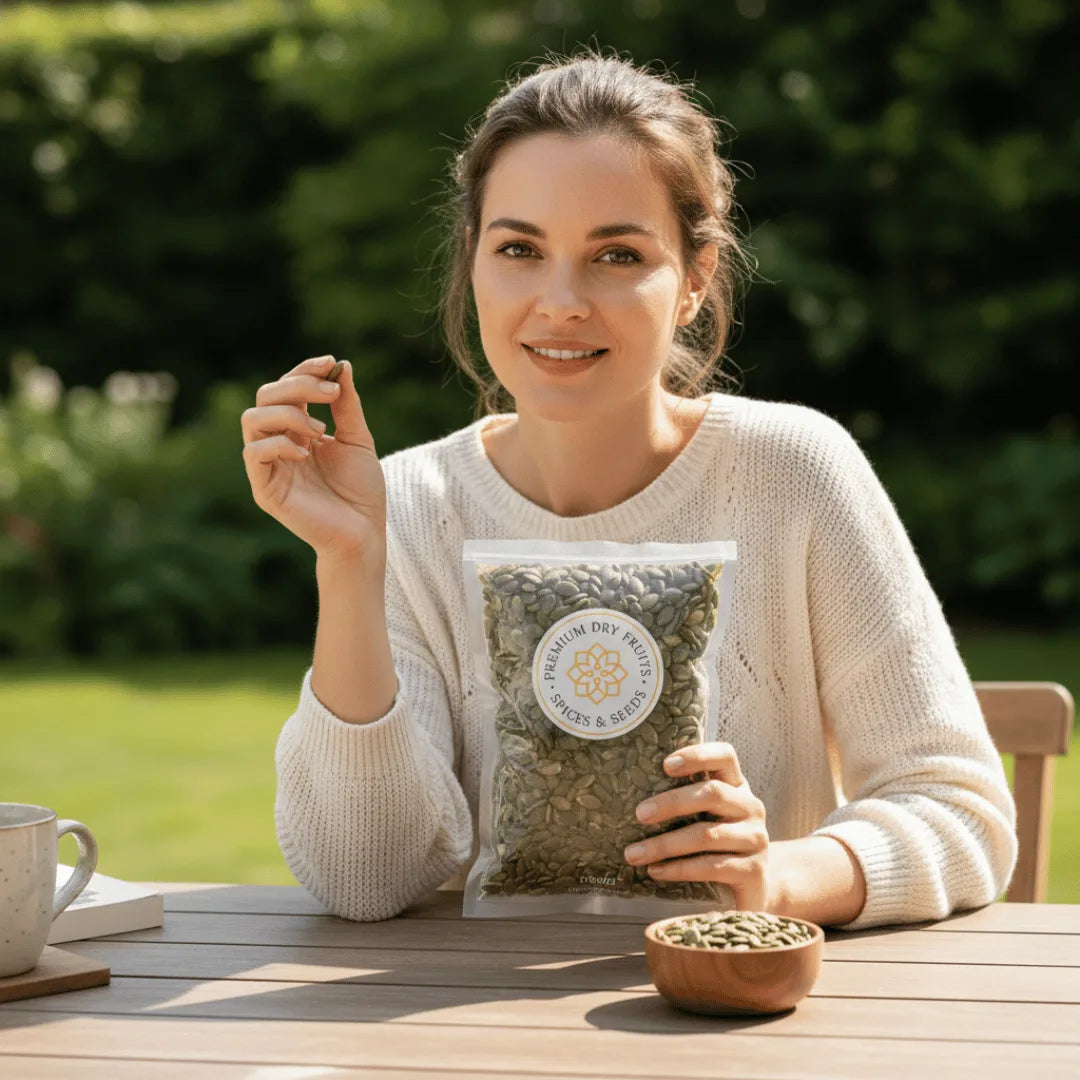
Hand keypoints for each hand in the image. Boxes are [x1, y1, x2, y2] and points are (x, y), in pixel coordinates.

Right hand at [241, 355, 387, 570]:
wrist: (364, 533)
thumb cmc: (361, 491)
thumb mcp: (358, 439)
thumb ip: (347, 405)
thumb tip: (341, 364)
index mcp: (298, 429)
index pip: (287, 388)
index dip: (305, 370)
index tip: (331, 363)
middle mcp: (278, 443)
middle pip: (266, 396)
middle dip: (298, 386)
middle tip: (331, 394)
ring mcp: (269, 465)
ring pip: (252, 418)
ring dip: (288, 413)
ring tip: (321, 430)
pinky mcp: (264, 488)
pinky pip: (254, 453)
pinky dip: (279, 443)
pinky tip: (307, 451)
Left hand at [624, 742, 771, 910]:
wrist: (754, 887)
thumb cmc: (718, 844)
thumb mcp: (707, 817)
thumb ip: (685, 802)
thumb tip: (630, 796)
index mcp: (737, 786)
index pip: (725, 756)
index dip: (697, 755)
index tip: (665, 765)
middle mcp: (751, 807)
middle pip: (712, 794)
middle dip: (671, 802)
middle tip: (639, 814)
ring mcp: (756, 839)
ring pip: (706, 835)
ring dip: (665, 844)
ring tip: (633, 853)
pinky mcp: (754, 871)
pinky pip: (710, 867)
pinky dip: (678, 869)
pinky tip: (655, 871)